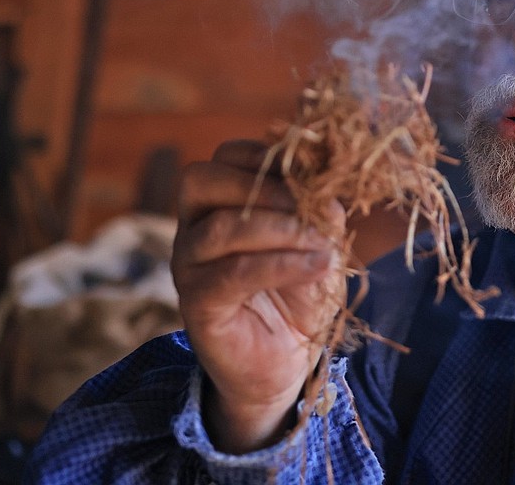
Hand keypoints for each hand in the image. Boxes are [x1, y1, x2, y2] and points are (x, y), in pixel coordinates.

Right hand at [172, 139, 345, 452]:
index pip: (228, 155)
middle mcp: (193, 226)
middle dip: (266, 187)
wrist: (288, 359)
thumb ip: (320, 211)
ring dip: (282, 229)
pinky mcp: (195, 303)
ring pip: (220, 227)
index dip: (271, 156)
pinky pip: (232, 273)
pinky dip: (281, 265)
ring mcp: (188, 265)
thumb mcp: (320, 241)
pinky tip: (318, 266)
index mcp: (220, 201)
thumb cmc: (301, 292)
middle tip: (314, 206)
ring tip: (324, 244)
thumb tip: (327, 190)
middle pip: (202, 179)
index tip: (317, 173)